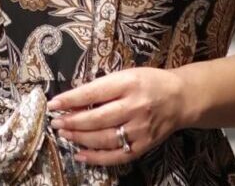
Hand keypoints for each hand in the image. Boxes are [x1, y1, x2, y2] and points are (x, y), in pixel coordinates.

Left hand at [46, 66, 199, 165]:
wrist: (181, 98)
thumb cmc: (149, 82)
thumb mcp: (127, 75)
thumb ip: (103, 88)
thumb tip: (74, 102)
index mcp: (129, 83)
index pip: (94, 92)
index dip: (71, 99)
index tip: (53, 103)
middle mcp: (135, 107)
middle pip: (97, 118)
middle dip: (72, 121)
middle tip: (56, 122)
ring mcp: (140, 129)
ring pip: (104, 138)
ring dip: (80, 138)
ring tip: (64, 134)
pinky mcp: (144, 145)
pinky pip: (116, 156)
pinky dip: (96, 158)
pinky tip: (80, 154)